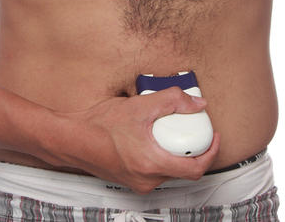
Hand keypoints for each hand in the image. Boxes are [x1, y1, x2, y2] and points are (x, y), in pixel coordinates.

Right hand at [50, 87, 220, 193]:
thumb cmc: (98, 125)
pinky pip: (155, 170)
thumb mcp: (140, 105)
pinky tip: (150, 137)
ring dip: (173, 151)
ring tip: (167, 129)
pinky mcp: (130, 180)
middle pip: (183, 168)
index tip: (213, 137)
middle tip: (189, 128)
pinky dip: (159, 155)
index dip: (210, 152)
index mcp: (152, 164)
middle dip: (190, 147)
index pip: (195, 169)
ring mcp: (138, 183)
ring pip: (169, 169)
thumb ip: (172, 101)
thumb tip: (197, 105)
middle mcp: (147, 180)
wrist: (71, 139)